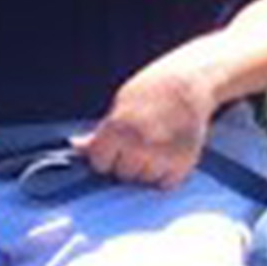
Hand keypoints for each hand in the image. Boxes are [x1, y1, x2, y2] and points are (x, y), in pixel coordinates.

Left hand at [72, 61, 215, 188]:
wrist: (191, 81)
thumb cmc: (152, 89)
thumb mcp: (121, 105)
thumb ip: (101, 132)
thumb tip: (75, 148)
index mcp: (117, 129)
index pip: (100, 163)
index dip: (106, 155)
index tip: (115, 145)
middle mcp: (138, 145)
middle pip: (122, 175)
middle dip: (127, 162)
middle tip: (140, 142)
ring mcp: (162, 156)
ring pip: (144, 181)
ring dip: (147, 170)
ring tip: (155, 146)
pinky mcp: (183, 162)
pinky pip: (166, 184)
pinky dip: (166, 174)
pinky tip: (168, 154)